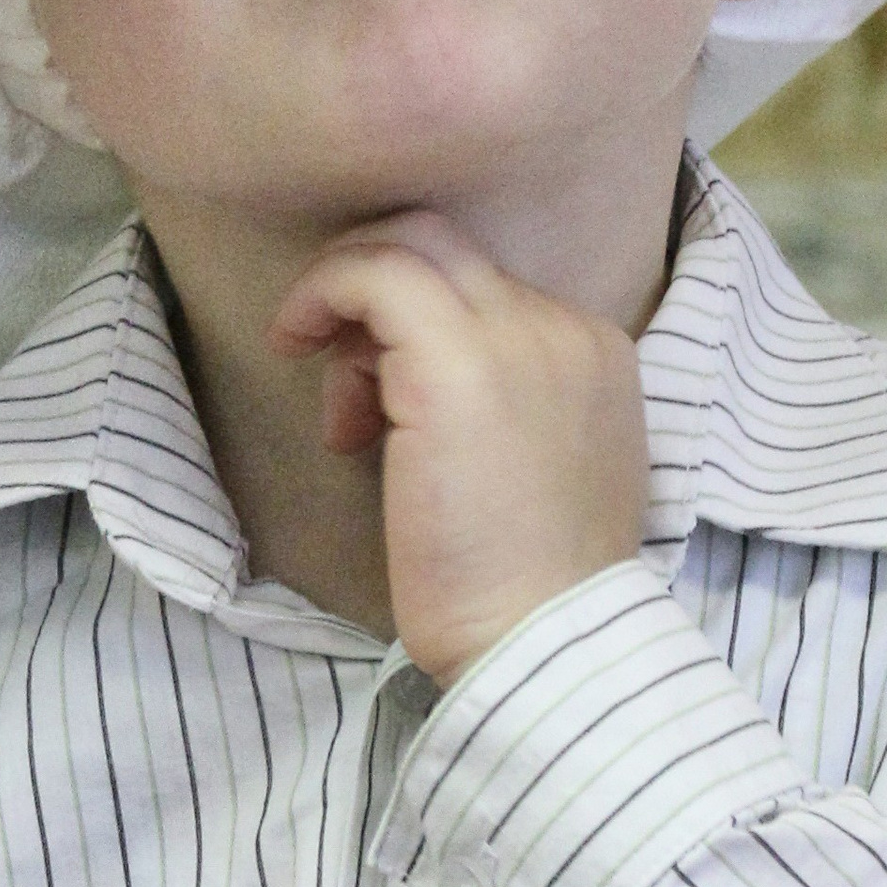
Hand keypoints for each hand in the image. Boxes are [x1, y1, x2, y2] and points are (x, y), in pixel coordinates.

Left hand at [270, 214, 647, 685]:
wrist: (542, 639)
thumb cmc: (526, 590)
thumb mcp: (533, 474)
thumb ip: (499, 409)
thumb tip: (403, 384)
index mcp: (594, 355)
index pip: (489, 290)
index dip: (416, 333)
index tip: (380, 409)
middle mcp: (563, 328)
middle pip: (448, 246)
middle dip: (374, 289)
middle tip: (329, 359)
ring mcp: (515, 337)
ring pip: (409, 247)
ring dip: (344, 301)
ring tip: (339, 410)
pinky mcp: (453, 361)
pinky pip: (373, 276)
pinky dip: (321, 294)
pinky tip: (292, 345)